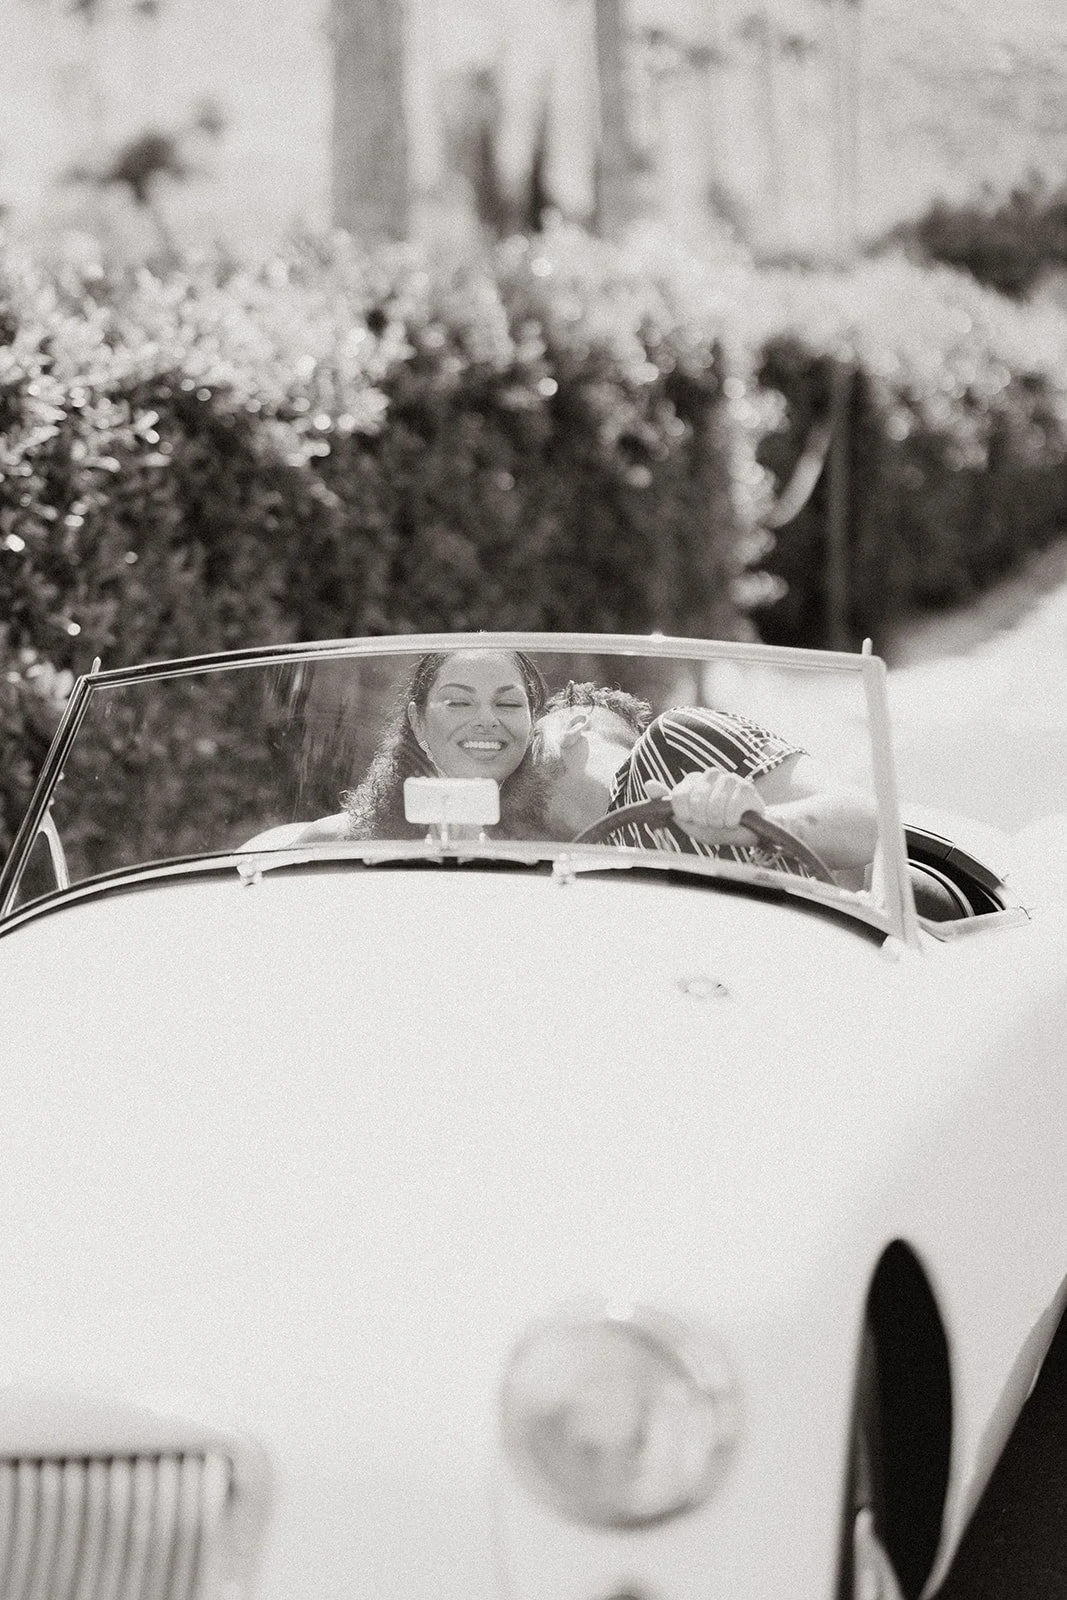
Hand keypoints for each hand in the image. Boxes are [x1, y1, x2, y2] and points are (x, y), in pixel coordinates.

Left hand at [645, 771, 764, 845]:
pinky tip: (735, 820)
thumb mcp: (685, 817)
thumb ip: (666, 801)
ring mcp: (730, 779)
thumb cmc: (713, 824)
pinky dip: (731, 822)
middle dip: (703, 820)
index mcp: (694, 780)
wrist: (743, 833)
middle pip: (696, 802)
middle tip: (710, 822)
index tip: (693, 819)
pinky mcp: (746, 788)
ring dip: (718, 822)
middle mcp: (711, 774)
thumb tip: (648, 784)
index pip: (679, 797)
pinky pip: (731, 810)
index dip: (685, 815)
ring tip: (722, 821)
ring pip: (714, 806)